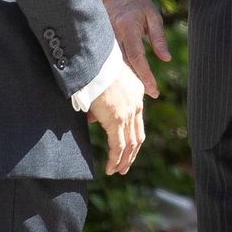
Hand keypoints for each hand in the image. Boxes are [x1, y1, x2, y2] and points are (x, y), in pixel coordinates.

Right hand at [86, 60, 145, 175]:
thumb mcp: (104, 82)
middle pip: (138, 135)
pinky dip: (115, 159)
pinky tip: (111, 169)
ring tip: (118, 171)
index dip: (133, 137)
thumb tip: (93, 119)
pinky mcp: (116, 119)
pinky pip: (118, 146)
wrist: (94, 60)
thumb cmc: (96, 67)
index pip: (138, 121)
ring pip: (130, 144)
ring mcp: (128, 113)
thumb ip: (103, 100)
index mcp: (137, 92)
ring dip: (124, 160)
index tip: (127, 148)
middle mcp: (137, 104)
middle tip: (125, 165)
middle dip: (132, 153)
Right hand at [103, 0, 169, 97]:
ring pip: (108, 64)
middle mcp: (111, 32)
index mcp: (127, 27)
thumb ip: (159, 38)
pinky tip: (107, 88)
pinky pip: (101, 59)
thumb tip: (166, 59)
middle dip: (130, 85)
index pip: (137, 57)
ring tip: (122, 101)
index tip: (154, 92)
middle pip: (121, 65)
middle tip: (138, 103)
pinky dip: (106, 73)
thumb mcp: (153, 16)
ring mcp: (100, 35)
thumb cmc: (137, 3)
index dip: (145, 76)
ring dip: (116, 83)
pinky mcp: (94, 37)